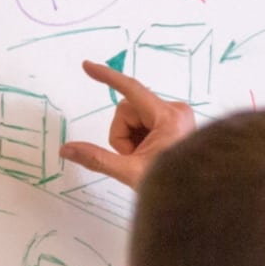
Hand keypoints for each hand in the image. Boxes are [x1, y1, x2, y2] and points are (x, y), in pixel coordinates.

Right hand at [60, 60, 196, 189]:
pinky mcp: (176, 123)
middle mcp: (175, 111)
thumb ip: (97, 159)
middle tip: (134, 158)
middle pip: (128, 110)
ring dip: (131, 139)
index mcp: (168, 118)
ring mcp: (177, 116)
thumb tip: (66, 149)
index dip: (107, 77)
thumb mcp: (130, 172)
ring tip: (145, 159)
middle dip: (123, 135)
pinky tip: (151, 155)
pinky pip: (146, 123)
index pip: (131, 89)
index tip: (87, 66)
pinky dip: (141, 139)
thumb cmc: (172, 187)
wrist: (198, 199)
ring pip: (135, 118)